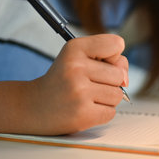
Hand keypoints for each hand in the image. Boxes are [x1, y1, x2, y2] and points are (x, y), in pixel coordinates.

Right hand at [0, 34, 128, 134]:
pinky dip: (102, 112)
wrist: (33, 106)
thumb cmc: (63, 79)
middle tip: (87, 84)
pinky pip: (111, 112)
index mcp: (75, 48)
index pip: (117, 44)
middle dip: (109, 81)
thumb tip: (126, 79)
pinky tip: (84, 108)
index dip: (113, 56)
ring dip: (106, 98)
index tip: (98, 62)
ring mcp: (79, 93)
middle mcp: (76, 68)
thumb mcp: (79, 57)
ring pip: (118, 95)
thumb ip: (110, 59)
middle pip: (120, 74)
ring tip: (85, 97)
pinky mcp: (83, 114)